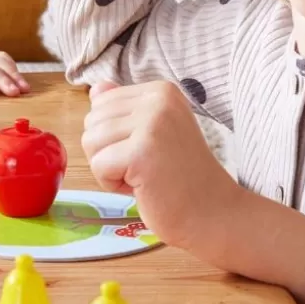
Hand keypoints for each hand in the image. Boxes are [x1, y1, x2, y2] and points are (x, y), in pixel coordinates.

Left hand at [81, 80, 241, 250]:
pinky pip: (98, 164)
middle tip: (145, 167)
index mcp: (161, 90)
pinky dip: (111, 184)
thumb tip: (96, 90)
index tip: (147, 151)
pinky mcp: (141, 152)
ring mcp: (152, 123)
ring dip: (109, 168)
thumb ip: (124, 109)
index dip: (114, 136)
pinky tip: (141, 187)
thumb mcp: (152, 132)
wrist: (214, 213)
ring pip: (90, 141)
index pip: (102, 102)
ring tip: (143, 176)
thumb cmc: (180, 176)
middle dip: (107, 151)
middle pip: (92, 120)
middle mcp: (158, 99)